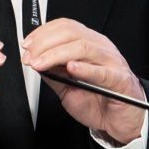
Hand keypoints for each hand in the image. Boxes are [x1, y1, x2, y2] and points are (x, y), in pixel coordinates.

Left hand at [22, 18, 144, 144]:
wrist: (121, 121)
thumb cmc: (99, 101)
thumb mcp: (68, 86)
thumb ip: (53, 73)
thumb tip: (34, 61)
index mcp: (90, 44)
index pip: (66, 26)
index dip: (43, 33)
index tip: (27, 45)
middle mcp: (101, 48)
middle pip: (71, 33)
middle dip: (45, 43)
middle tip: (30, 57)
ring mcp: (112, 62)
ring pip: (83, 47)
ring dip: (56, 54)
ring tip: (41, 64)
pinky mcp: (120, 80)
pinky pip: (102, 71)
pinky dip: (85, 68)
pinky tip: (71, 69)